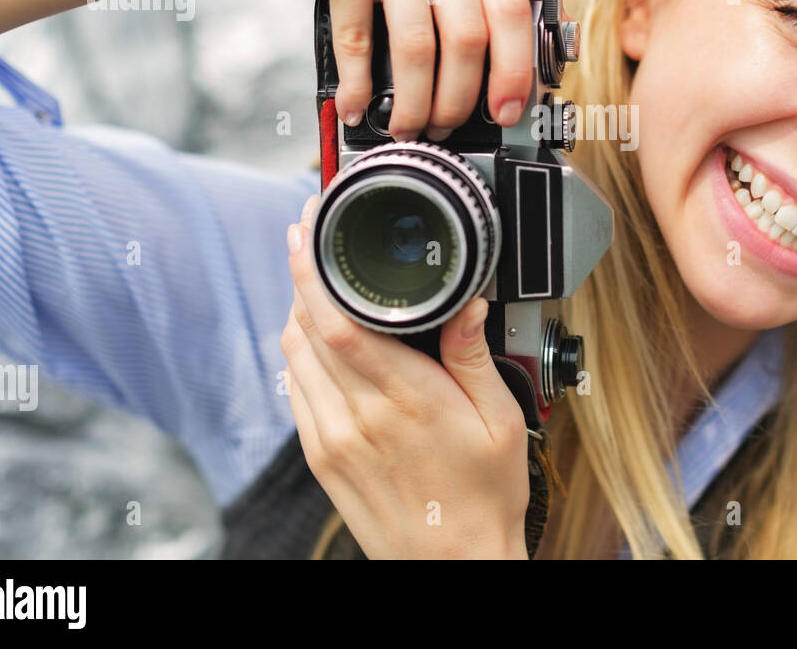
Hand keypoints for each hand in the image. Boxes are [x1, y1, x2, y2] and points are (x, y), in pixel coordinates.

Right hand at [224, 0, 534, 140]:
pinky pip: (361, 40)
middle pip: (468, 36)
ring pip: (418, 45)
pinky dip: (359, 86)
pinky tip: (356, 106)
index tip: (506, 111)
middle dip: (458, 98)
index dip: (514, 69)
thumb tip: (477, 84)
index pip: (511, 9)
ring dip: (412, 102)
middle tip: (444, 127)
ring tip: (403, 127)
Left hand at [280, 195, 531, 558]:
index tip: (307, 231)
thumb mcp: (501, 419)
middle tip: (305, 236)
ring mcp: (332, 439)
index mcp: (406, 400)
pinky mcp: (321, 458)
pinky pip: (296, 389)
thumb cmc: (484, 498)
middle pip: (307, 329)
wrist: (453, 566)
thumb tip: (470, 301)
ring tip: (314, 280)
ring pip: (294, 356)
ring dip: (297, 311)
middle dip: (300, 275)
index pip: (339, 322)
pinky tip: (317, 338)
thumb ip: (474, 355)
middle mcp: (358, 417)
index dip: (312, 270)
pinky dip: (299, 352)